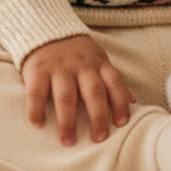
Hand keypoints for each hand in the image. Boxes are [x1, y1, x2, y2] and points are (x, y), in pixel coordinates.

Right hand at [20, 35, 134, 145]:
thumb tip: (134, 103)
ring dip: (67, 121)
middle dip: (97, 117)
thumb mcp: (98, 61)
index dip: (120, 103)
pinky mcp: (37, 69)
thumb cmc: (77, 53)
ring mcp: (59, 67)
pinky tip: (38, 124)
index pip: (114, 83)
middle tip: (99, 139)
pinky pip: (37, 91)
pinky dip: (36, 109)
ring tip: (68, 141)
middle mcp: (81, 65)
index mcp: (98, 63)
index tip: (121, 124)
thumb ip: (112, 81)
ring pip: (66, 96)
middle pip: (93, 92)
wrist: (45, 29)